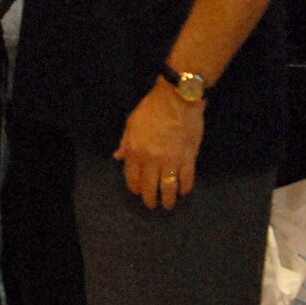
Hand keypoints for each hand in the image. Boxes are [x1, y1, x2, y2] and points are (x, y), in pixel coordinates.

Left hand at [114, 81, 203, 208]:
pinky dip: (185, 187)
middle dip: (149, 199)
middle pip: (149, 186)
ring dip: (167, 199)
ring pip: (167, 187)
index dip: (134, 187)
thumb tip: (117, 157)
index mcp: (135, 150)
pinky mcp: (188, 158)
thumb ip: (125, 142)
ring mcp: (170, 160)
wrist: (177, 99)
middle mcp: (151, 159)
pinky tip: (184, 191)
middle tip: (152, 204)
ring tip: (168, 205)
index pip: (131, 176)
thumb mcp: (131, 123)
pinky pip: (186, 178)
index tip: (137, 192)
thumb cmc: (152, 108)